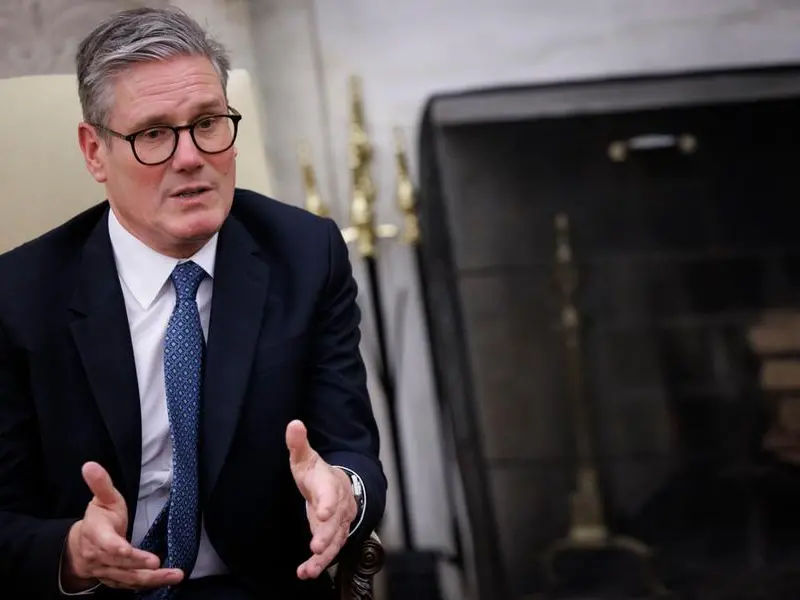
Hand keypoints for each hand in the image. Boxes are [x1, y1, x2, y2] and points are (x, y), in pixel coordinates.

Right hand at [62, 462, 183, 590]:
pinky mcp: (115, 580)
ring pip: (129, 579)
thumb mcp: (102, 500)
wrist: (79, 548)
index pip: (108, 544)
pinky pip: (131, 586)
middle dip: (141, 566)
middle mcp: (101, 557)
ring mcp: (108, 571)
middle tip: (161, 565)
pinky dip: (148, 585)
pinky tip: (165, 582)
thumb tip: (90, 465)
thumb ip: (100, 484)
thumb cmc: (98, 520)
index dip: (120, 550)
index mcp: (98, 535)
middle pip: (122, 565)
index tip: (131, 551)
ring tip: (175, 576)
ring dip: (152, 580)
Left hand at [286, 420, 357, 579]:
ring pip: (336, 540)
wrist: (339, 485)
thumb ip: (298, 444)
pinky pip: (331, 551)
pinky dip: (320, 563)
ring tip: (310, 568)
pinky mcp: (334, 536)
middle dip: (327, 535)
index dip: (328, 504)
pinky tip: (306, 572)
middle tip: (317, 547)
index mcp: (329, 484)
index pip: (330, 494)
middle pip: (335, 522)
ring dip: (324, 555)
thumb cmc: (318, 473)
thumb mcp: (305, 457)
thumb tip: (293, 424)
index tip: (323, 513)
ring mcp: (338, 523)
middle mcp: (338, 505)